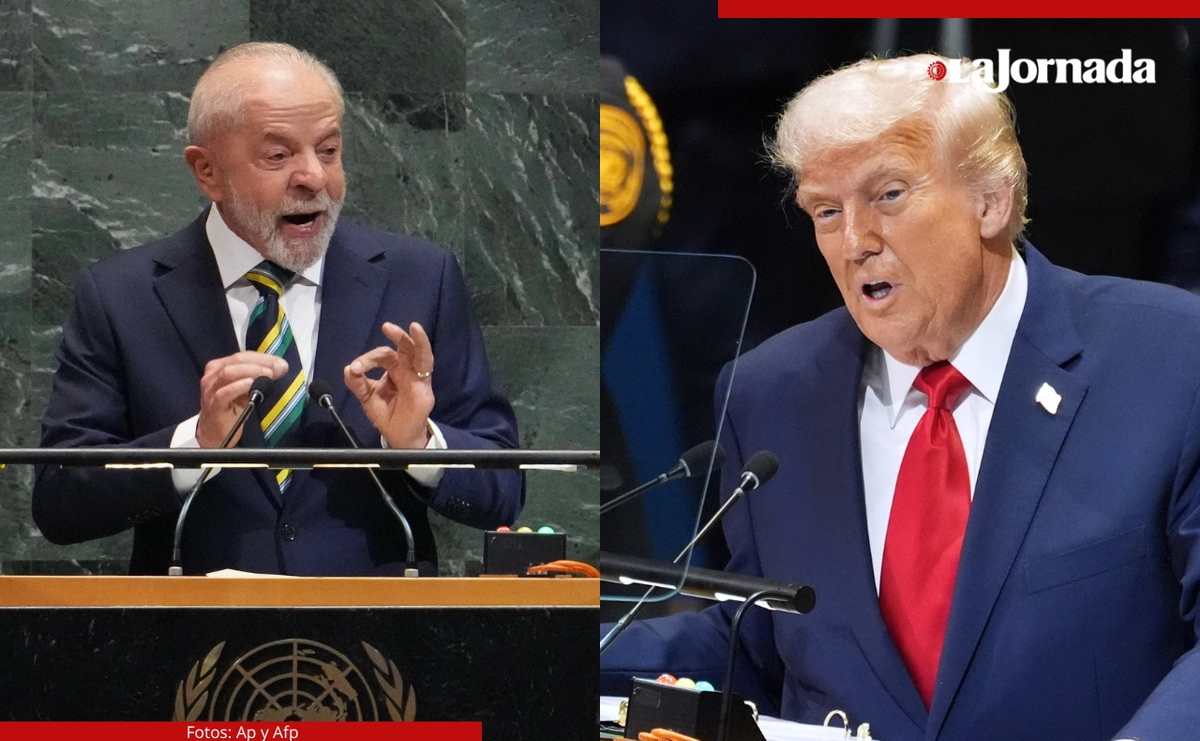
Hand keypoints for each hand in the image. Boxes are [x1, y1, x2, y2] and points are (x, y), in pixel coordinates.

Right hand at [196, 351, 287, 447]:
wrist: (215, 432)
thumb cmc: (232, 408)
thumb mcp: (248, 389)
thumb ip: (261, 377)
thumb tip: (281, 367)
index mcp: (219, 366)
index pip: (243, 356)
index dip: (263, 357)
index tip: (281, 363)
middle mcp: (212, 375)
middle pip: (236, 360)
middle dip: (260, 362)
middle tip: (278, 368)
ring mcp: (210, 389)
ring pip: (228, 373)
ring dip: (251, 371)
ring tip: (267, 374)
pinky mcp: (213, 404)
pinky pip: (224, 393)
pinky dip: (238, 386)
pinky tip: (250, 384)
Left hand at [344, 321, 435, 448]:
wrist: (398, 436)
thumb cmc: (387, 416)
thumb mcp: (367, 398)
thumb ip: (357, 384)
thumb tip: (348, 368)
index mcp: (393, 371)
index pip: (382, 356)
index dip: (368, 360)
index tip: (355, 369)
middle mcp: (406, 370)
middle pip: (402, 347)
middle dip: (396, 335)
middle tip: (385, 326)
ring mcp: (416, 376)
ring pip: (418, 351)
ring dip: (415, 338)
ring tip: (413, 326)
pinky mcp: (424, 384)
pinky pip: (426, 363)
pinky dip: (423, 348)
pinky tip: (418, 336)